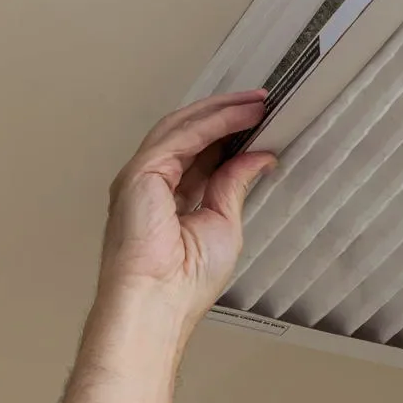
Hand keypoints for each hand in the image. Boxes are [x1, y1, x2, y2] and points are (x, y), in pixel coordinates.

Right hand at [97, 90, 276, 330]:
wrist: (160, 300)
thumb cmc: (186, 281)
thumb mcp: (224, 223)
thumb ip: (235, 184)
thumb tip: (259, 157)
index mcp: (170, 198)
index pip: (201, 153)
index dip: (229, 133)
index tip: (260, 121)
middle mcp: (153, 182)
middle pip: (190, 133)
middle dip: (226, 114)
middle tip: (261, 101)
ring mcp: (143, 175)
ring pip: (183, 127)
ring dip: (222, 111)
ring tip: (256, 102)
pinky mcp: (141, 173)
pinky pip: (181, 137)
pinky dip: (212, 123)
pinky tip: (239, 116)